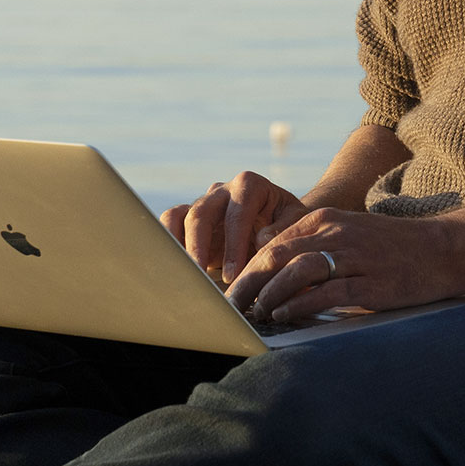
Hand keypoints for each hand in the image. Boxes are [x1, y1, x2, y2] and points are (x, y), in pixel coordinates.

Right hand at [161, 170, 307, 285]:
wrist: (281, 224)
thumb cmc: (291, 225)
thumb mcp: (297, 225)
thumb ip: (284, 231)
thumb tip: (260, 240)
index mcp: (250, 185)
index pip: (236, 214)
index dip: (233, 245)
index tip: (234, 275)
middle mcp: (223, 190)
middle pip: (201, 213)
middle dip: (199, 249)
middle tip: (200, 279)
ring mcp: (204, 203)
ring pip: (178, 217)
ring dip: (176, 246)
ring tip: (181, 275)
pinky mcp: (190, 220)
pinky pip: (170, 224)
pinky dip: (167, 244)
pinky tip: (173, 270)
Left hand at [226, 206, 464, 324]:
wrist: (442, 250)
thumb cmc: (390, 247)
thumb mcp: (346, 234)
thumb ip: (309, 243)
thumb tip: (267, 259)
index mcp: (325, 220)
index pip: (272, 243)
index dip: (245, 268)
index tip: (228, 291)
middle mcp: (336, 233)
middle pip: (277, 255)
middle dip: (248, 282)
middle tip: (229, 306)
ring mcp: (354, 257)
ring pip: (297, 270)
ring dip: (270, 293)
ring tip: (255, 312)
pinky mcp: (371, 282)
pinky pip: (327, 291)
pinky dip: (301, 304)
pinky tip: (284, 314)